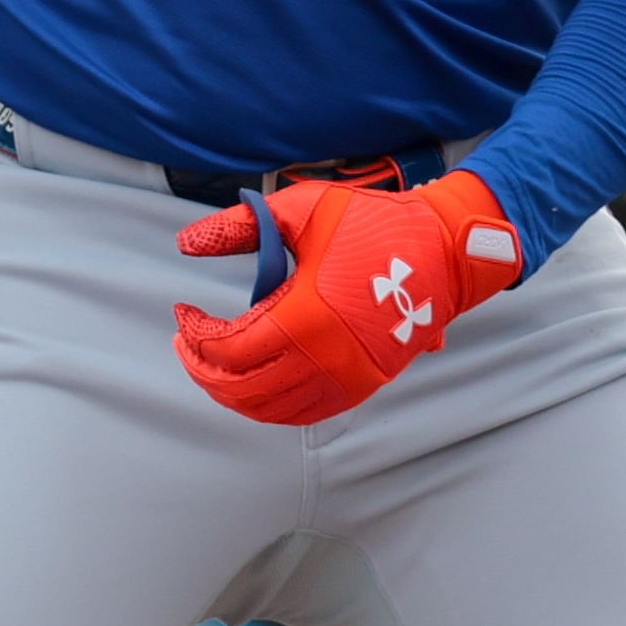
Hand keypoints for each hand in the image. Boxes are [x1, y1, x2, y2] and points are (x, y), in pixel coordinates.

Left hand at [168, 168, 526, 426]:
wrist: (443, 248)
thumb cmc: (371, 223)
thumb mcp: (300, 211)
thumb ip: (239, 226)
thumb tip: (186, 243)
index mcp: (305, 317)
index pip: (228, 351)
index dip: (195, 336)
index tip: (183, 312)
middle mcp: (325, 359)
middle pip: (241, 390)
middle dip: (203, 369)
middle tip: (188, 344)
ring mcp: (347, 378)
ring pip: (269, 410)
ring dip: (233, 393)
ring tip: (215, 364)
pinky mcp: (363, 385)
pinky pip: (303, 414)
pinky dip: (270, 405)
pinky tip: (256, 381)